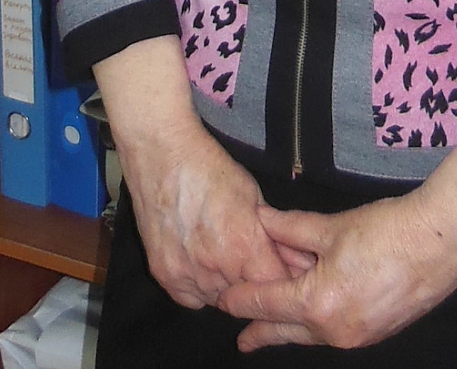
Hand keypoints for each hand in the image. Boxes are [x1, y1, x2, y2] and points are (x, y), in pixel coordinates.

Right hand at [118, 115, 301, 309]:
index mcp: (244, 247)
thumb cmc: (212, 169)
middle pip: (246, 295)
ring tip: (223, 259)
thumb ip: (272, 234)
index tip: (278, 270)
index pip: (274, 286)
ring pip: (218, 300)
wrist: (164, 156)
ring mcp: (187, 274)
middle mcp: (216, 268)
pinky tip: (201, 267)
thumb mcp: (254, 196)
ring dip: (226, 287)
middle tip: (249, 262)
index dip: (280, 279)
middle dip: (253, 282)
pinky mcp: (163, 275)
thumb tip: (293, 259)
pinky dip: (199, 289)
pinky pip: (190, 298)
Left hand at [218, 135, 456, 350]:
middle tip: (243, 339)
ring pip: (312, 334)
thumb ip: (290, 229)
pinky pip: (336, 332)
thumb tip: (262, 222)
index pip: (266, 303)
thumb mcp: (332, 227)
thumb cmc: (388, 230)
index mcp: (317, 303)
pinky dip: (321, 323)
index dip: (242, 300)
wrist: (441, 241)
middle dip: (261, 332)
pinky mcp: (377, 332)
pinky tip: (318, 313)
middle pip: (286, 332)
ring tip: (274, 327)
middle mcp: (334, 330)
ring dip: (293, 326)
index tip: (225, 300)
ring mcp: (357, 336)